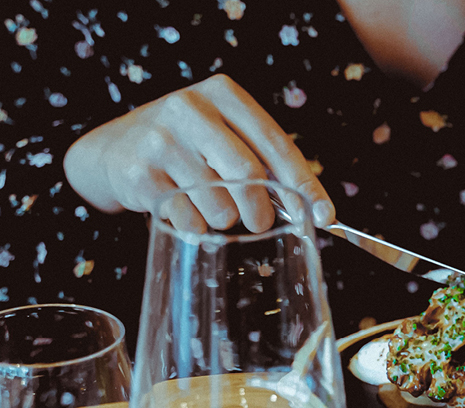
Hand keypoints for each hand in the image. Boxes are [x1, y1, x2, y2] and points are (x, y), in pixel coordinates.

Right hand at [63, 74, 334, 233]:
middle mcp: (190, 108)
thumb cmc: (187, 148)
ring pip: (220, 205)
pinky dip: (198, 229)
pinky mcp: (142, 174)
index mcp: (222, 94)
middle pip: (248, 174)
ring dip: (225, 221)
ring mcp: (162, 140)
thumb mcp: (224, 136)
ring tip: (211, 209)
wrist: (114, 151)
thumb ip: (265, 161)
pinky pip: (190, 220)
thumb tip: (317, 209)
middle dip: (262, 210)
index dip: (304, 184)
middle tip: (260, 222)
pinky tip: (186, 214)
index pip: (275, 143)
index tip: (325, 215)